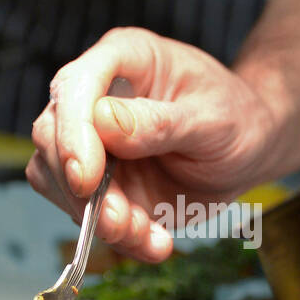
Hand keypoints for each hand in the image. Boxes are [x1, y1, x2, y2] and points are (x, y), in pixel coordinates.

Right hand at [27, 28, 281, 261]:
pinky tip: (154, 242)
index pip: (75, 87)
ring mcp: (91, 141)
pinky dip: (115, 237)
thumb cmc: (237, 118)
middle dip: (81, 189)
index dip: (72, 133)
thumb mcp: (213, 118)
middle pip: (51, 136)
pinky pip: (83, 213)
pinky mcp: (97, 182)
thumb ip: (161, 122)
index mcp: (124, 58)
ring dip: (96, 219)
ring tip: (148, 236)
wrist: (248, 152)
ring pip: (57, 180)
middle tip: (121, 224)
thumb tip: (103, 120)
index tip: (86, 179)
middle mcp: (95, 96)